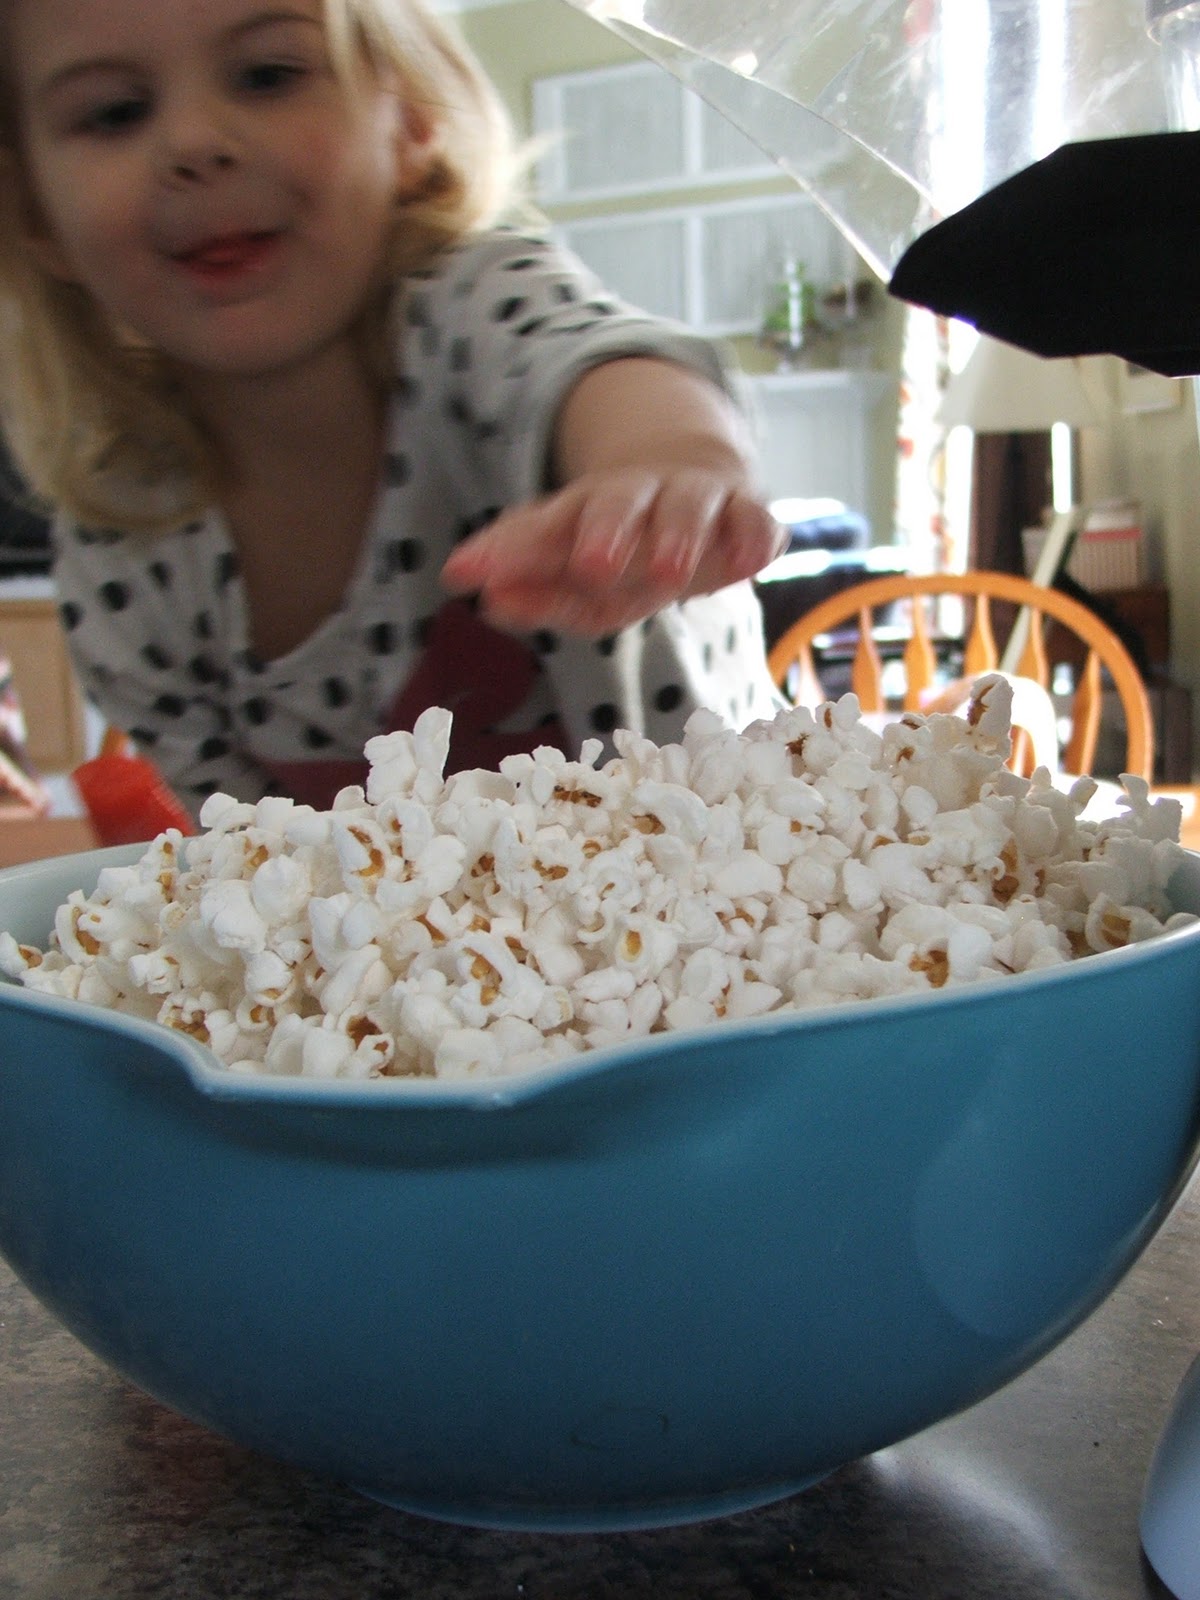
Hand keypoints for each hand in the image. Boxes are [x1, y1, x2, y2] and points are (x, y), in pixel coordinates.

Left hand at [440, 466, 784, 636]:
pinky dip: (752, 538)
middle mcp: (639, 498)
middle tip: (590, 565)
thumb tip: (489, 605)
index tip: (465, 574)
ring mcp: (696, 502)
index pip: (542, 526)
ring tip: (668, 574)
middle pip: (617, 504)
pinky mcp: (748, 514)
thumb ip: (536, 591)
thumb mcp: (577, 570)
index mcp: (585, 508)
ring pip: (687, 508)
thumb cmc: (628, 544)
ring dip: (677, 536)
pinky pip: (754, 522)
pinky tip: (747, 561)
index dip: (508, 551)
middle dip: (605, 531)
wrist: (700, 479)